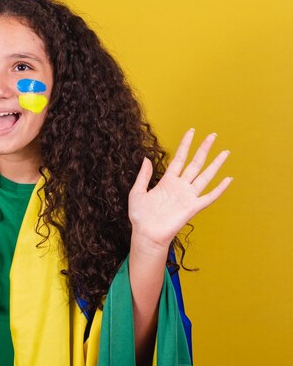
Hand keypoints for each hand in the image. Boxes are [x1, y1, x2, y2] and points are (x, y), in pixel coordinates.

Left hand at [128, 128, 231, 253]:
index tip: (191, 131)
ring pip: (205, 176)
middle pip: (195, 163)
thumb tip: (146, 158)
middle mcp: (180, 186)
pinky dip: (219, 189)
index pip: (179, 158)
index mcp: (167, 181)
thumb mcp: (137, 192)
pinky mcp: (192, 208)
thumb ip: (143, 176)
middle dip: (204, 149)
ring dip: (215, 164)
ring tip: (225, 152)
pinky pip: (209, 197)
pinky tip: (228, 179)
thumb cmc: (140, 216)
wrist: (145, 234)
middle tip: (213, 135)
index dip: (185, 145)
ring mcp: (187, 196)